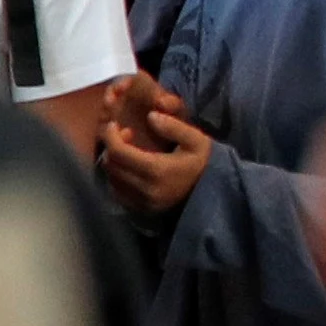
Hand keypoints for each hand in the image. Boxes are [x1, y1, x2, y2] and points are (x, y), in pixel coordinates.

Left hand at [98, 79, 211, 216]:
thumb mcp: (197, 140)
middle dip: (111, 147)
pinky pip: (117, 193)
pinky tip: (129, 168)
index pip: (118, 152)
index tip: (114, 125)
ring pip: (111, 179)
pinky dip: (117, 178)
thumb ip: (174, 127)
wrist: (215, 191)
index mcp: (157, 170)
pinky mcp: (142, 210)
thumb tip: (150, 116)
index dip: (110, 136)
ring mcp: (143, 202)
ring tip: (127, 151)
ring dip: (113, 162)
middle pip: (111, 166)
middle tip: (124, 136)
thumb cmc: (204, 162)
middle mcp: (146, 189)